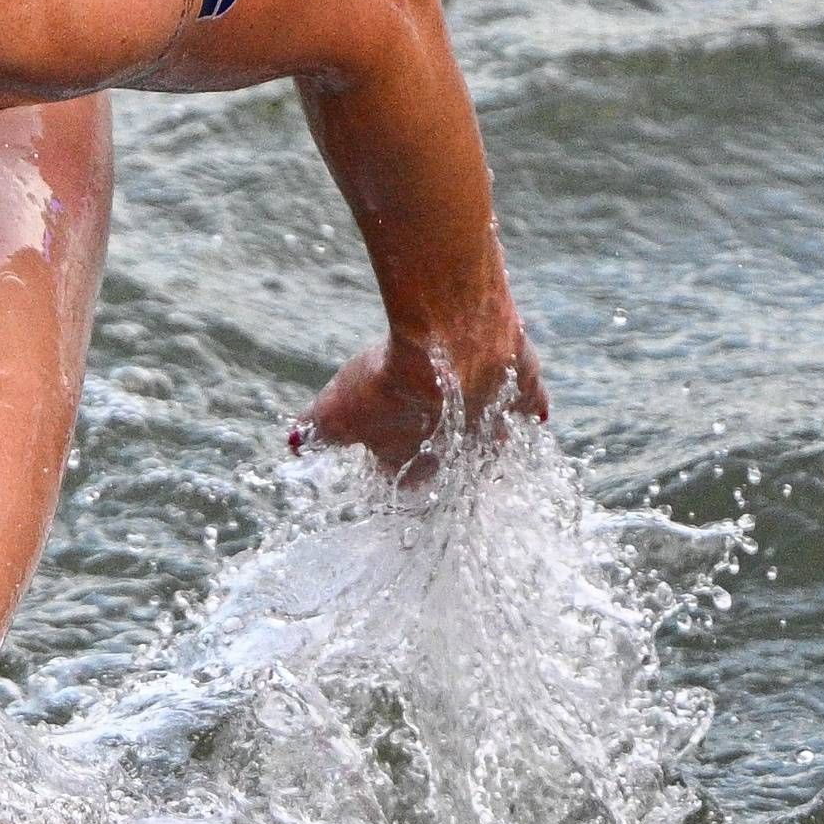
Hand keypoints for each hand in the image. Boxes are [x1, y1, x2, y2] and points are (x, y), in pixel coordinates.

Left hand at [288, 316, 545, 478]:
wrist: (448, 343)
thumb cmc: (390, 380)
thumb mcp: (336, 408)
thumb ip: (315, 429)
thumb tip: (295, 444)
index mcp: (416, 466)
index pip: (400, 480)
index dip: (388, 463)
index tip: (382, 448)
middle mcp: (462, 454)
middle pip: (452, 464)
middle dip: (441, 452)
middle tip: (432, 430)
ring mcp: (496, 423)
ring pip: (495, 439)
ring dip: (484, 432)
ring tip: (472, 418)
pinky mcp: (522, 387)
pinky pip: (528, 403)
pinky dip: (525, 405)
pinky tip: (528, 407)